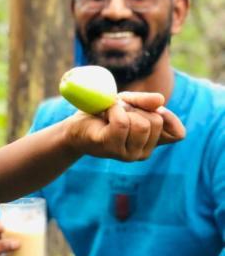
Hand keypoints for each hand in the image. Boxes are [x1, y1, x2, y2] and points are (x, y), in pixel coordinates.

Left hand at [66, 91, 182, 161]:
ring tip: (111, 113)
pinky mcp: (110, 147)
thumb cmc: (105, 115)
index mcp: (151, 144)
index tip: (150, 109)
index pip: (178, 134)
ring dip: (124, 110)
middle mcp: (142, 153)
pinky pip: (121, 123)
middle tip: (120, 111)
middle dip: (137, 108)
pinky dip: (114, 110)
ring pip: (141, 124)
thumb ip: (145, 102)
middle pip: (156, 122)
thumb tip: (160, 101)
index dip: (167, 116)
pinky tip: (105, 114)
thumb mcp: (129, 103)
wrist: (76, 126)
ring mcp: (127, 154)